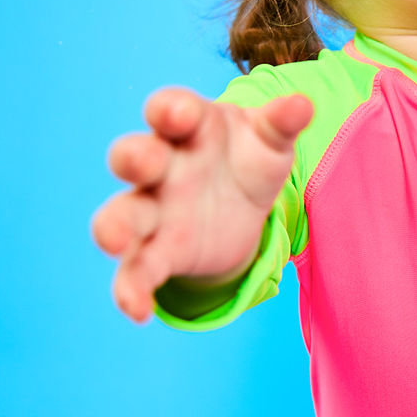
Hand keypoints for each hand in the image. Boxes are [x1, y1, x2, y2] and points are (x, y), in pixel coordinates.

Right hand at [90, 85, 313, 323]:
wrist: (243, 201)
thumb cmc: (249, 156)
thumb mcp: (270, 140)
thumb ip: (282, 123)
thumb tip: (303, 105)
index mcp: (190, 127)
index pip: (169, 109)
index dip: (170, 109)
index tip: (180, 113)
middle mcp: (162, 166)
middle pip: (134, 157)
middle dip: (133, 157)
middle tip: (139, 162)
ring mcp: (155, 210)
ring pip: (123, 214)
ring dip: (114, 226)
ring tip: (114, 241)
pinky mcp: (158, 252)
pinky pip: (137, 270)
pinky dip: (131, 290)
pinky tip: (137, 311)